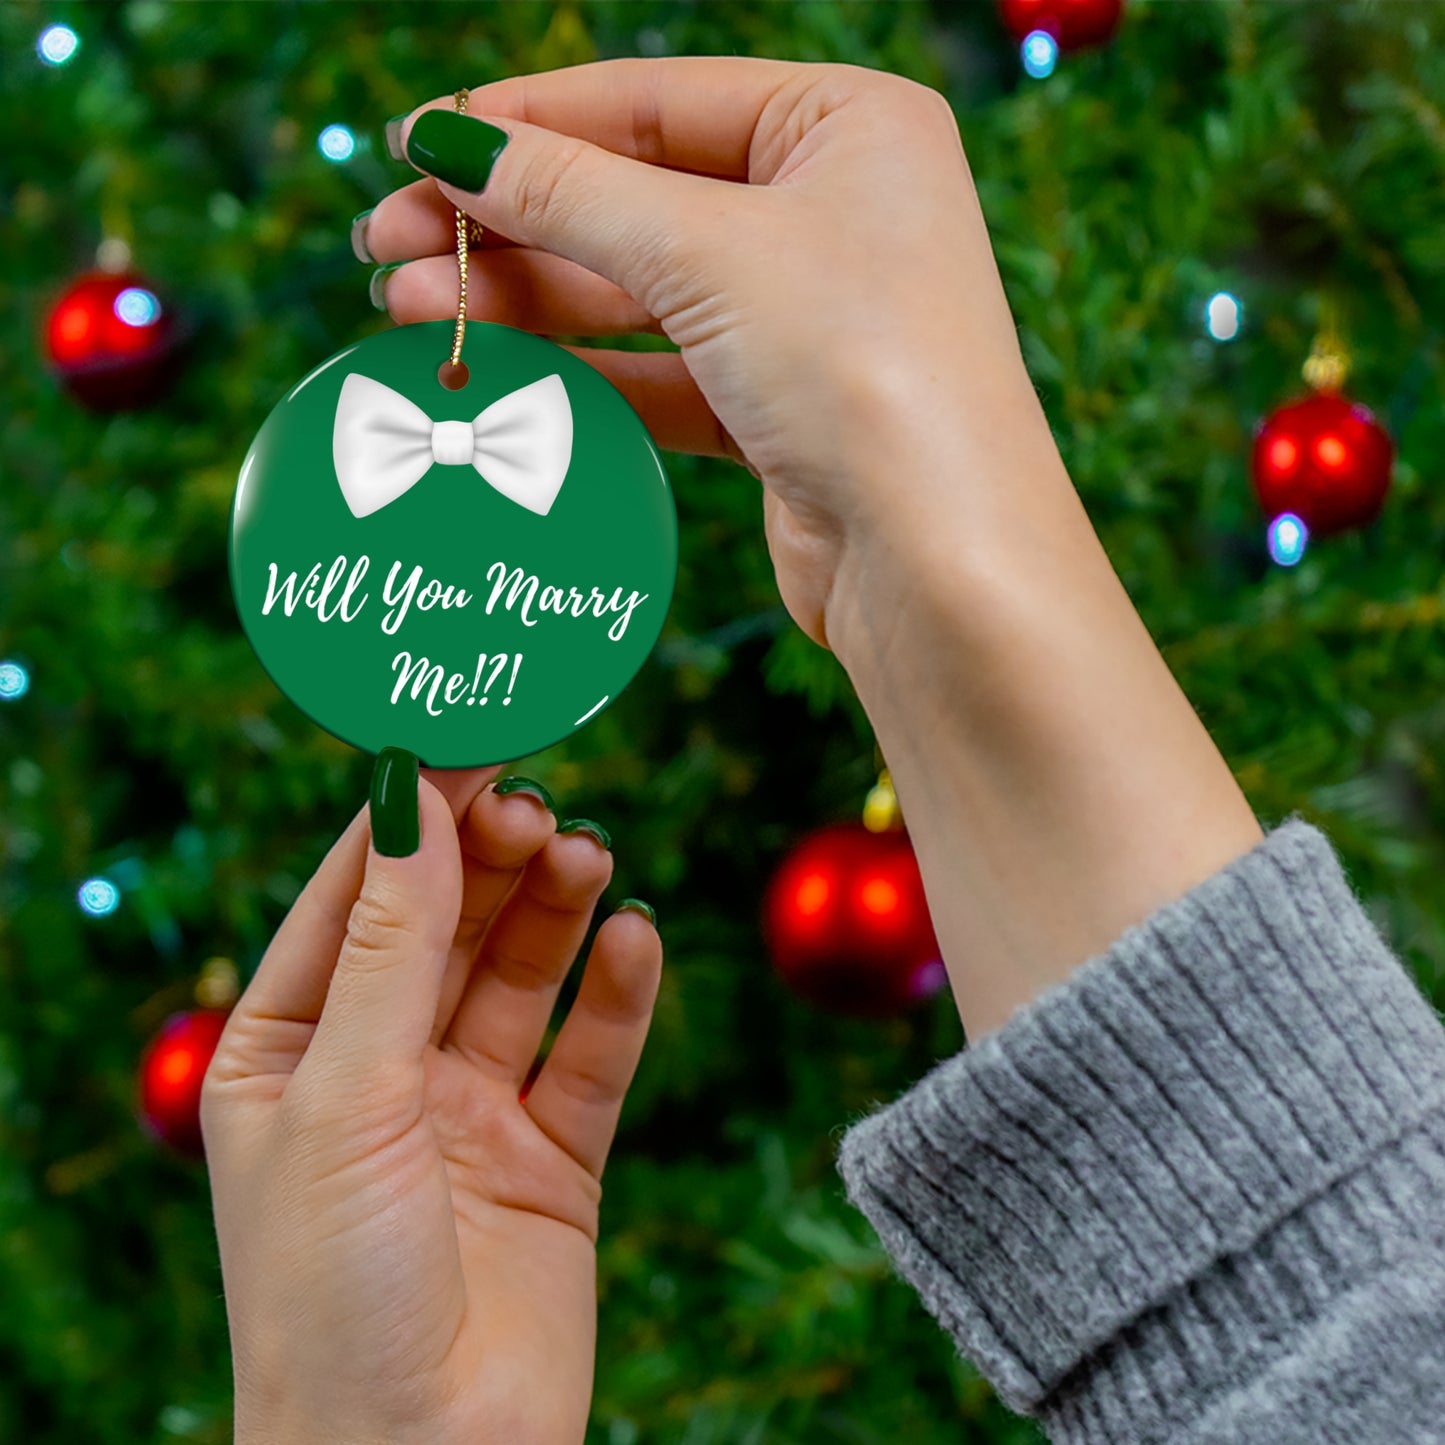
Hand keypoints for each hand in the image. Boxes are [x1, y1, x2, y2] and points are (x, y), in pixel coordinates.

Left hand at [202, 764, 661, 1444]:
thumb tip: (413, 800)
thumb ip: (392, 945)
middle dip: (489, 858)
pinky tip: (635, 940)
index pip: (354, 895)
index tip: (468, 736)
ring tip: (586, 855)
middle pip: (446, 924)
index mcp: (289, 1050)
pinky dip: (617, 994)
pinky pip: (592, 1054)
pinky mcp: (552, 1158)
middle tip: (536, 805)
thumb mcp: (346, 1096)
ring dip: (555, 909)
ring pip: (521, 975)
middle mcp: (380, 1070)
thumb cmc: (331, 1294)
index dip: (410, 814)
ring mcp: (469, 1111)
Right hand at [362, 60, 1261, 1038]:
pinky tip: (491, 371)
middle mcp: (833, 211)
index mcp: (847, 127)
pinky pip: (658, 371)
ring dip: (524, 299)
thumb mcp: (707, 254)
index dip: (526, 122)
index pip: (654, 100)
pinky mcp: (780, 410)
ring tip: (408, 309)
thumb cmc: (864, 372)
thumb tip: (446, 144)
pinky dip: (578, 371)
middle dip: (508, 223)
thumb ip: (570, 194)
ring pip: (637, 292)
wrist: (940, 565)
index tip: (415, 147)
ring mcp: (807, 316)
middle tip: (384, 244)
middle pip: (635, 198)